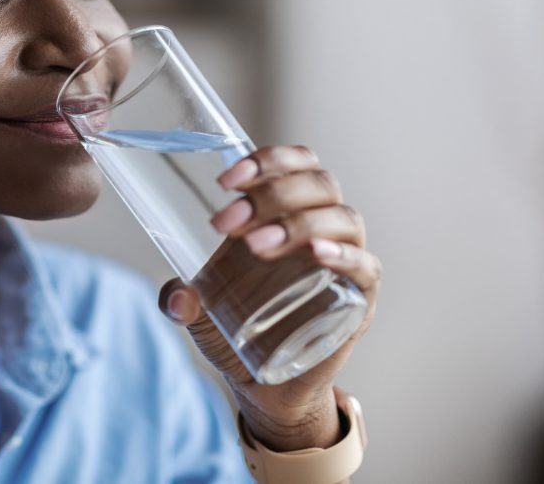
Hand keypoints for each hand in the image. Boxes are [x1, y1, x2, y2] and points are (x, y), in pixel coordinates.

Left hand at [157, 145, 380, 451]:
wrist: (261, 382)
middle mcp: (322, 225)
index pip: (295, 163)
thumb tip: (177, 298)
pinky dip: (345, 255)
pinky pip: (366, 266)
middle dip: (270, 195)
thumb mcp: (198, 311)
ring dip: (298, 223)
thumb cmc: (234, 326)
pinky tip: (318, 255)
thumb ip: (179, 299)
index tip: (226, 181)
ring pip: (341, 218)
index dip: (268, 160)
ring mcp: (345, 260)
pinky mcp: (360, 299)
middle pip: (318, 184)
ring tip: (256, 245)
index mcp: (288, 210)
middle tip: (224, 223)